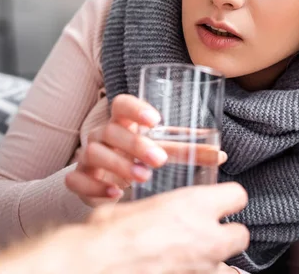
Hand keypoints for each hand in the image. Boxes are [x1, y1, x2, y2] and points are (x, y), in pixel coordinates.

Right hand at [65, 94, 226, 206]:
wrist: (106, 178)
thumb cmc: (139, 157)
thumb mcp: (162, 149)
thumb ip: (188, 149)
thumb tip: (221, 154)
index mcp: (123, 121)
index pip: (121, 104)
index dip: (135, 108)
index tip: (155, 120)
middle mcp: (102, 135)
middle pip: (110, 130)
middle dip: (134, 145)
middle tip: (159, 160)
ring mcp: (87, 156)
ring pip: (92, 152)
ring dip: (118, 164)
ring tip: (142, 178)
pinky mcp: (79, 178)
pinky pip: (77, 179)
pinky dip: (95, 187)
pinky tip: (115, 194)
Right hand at [89, 182, 249, 273]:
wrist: (98, 263)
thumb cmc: (109, 232)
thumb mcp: (135, 206)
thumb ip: (159, 210)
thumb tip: (155, 212)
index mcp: (195, 205)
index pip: (237, 195)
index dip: (227, 198)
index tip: (218, 202)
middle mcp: (207, 237)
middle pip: (241, 235)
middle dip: (227, 234)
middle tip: (206, 234)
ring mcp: (203, 268)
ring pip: (229, 268)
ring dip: (215, 262)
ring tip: (195, 259)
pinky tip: (183, 271)